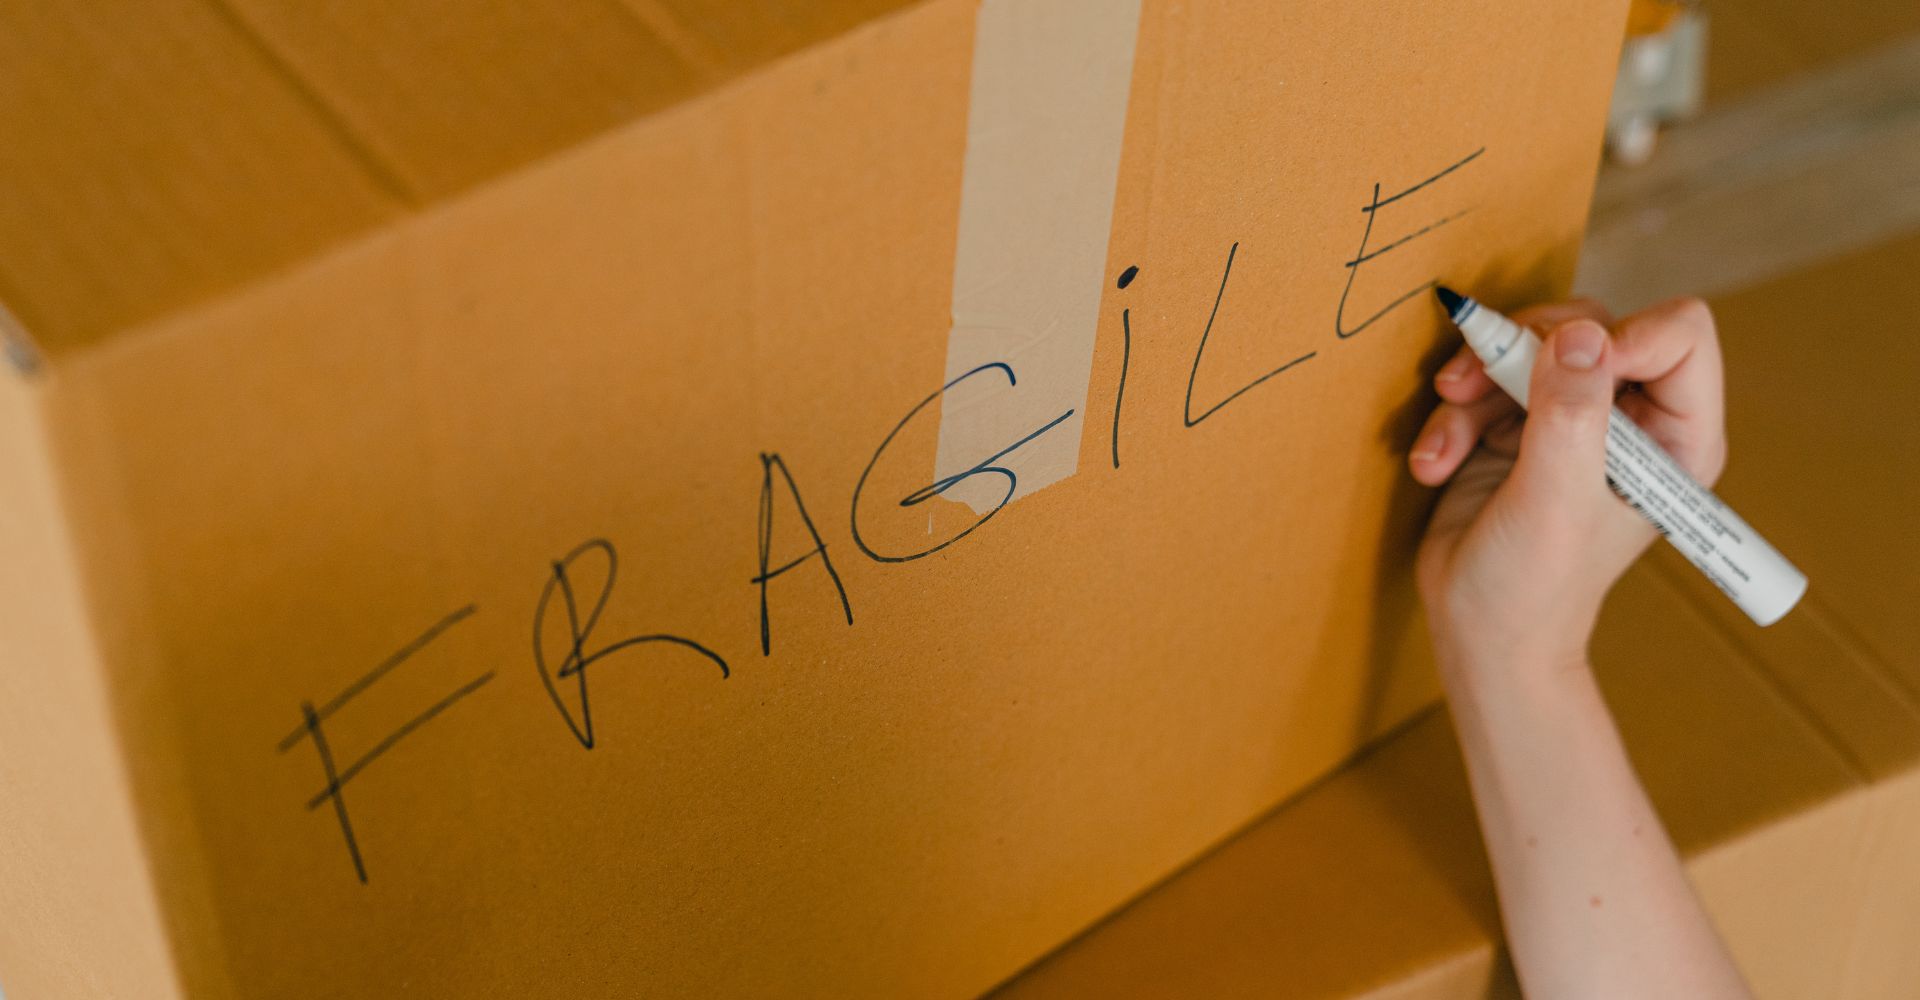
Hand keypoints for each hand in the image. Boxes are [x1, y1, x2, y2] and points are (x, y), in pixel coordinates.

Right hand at [1408, 296, 1727, 671]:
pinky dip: (1451, 417)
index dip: (1622, 336)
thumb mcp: (1556, 499)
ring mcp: (1573, 419)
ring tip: (1442, 442)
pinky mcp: (1519, 425)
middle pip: (1591, 325)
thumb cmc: (1535, 588)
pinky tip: (1434, 464)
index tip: (1560, 366)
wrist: (1481, 633)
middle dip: (1524, 350)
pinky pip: (1485, 380)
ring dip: (1474, 386)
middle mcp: (1632, 420)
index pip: (1680, 335)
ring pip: (1528, 345)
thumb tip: (1580, 332)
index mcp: (1676, 437)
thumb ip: (1571, 413)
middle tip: (1470, 382)